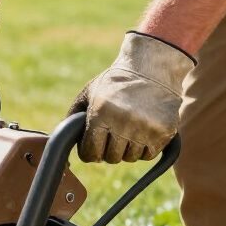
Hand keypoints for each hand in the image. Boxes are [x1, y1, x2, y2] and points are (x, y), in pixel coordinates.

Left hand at [69, 32, 194, 162]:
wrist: (151, 67)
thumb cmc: (115, 82)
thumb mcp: (89, 93)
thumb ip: (73, 118)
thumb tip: (61, 142)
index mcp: (101, 113)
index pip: (90, 153)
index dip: (90, 152)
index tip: (94, 146)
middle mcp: (123, 122)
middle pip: (111, 158)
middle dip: (109, 149)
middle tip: (114, 133)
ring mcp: (145, 128)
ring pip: (130, 158)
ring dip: (128, 148)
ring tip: (130, 127)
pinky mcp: (164, 131)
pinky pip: (149, 155)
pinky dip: (145, 147)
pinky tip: (143, 129)